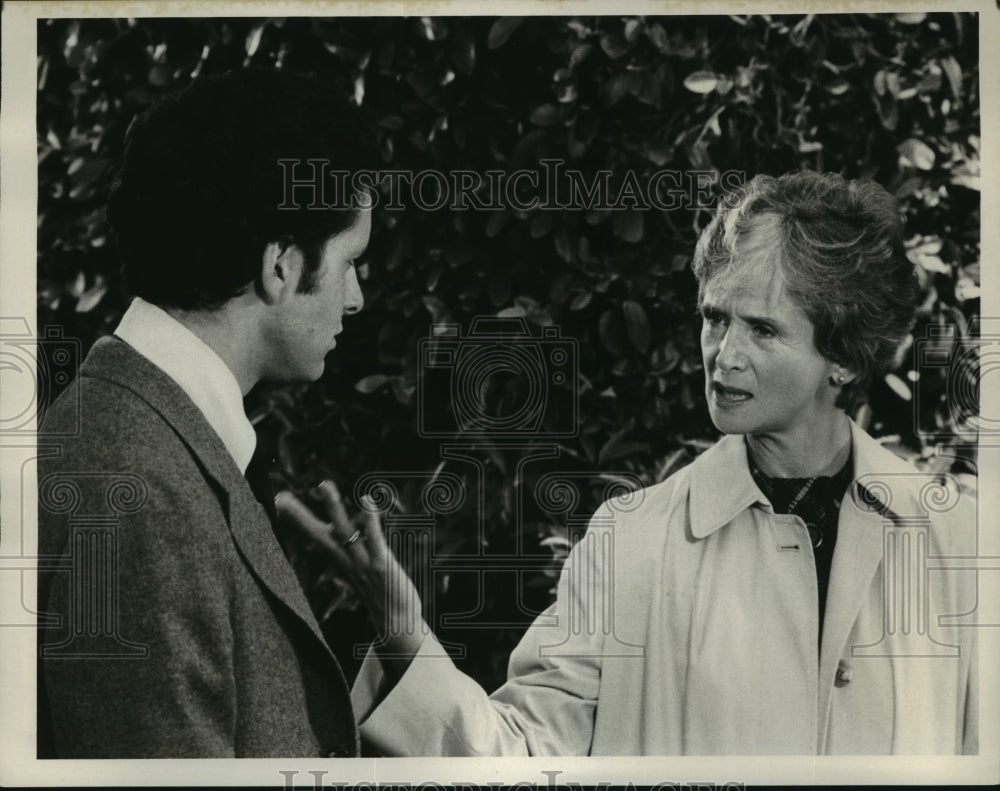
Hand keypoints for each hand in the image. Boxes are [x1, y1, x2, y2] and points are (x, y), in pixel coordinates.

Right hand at [275, 481, 425, 670]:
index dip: (296, 518)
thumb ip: (354, 547)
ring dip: (333, 508)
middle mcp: (346, 560)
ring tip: (324, 484)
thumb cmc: (381, 590)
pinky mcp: (381, 565)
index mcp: (341, 558)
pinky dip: (369, 520)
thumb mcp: (362, 566)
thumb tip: (348, 529)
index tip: (278, 499)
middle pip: (318, 534)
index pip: (315, 534)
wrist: (398, 623)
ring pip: (344, 532)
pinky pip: (373, 539)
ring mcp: (362, 563)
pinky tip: (367, 500)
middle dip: (299, 515)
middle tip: (281, 497)